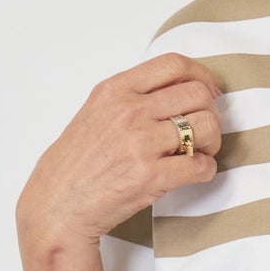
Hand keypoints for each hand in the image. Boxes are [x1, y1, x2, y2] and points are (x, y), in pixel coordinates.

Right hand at [16, 51, 223, 249]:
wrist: (57, 206)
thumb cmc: (74, 164)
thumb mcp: (95, 113)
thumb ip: (130, 98)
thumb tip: (174, 91)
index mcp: (115, 90)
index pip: (173, 64)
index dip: (201, 76)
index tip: (207, 91)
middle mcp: (129, 111)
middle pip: (198, 94)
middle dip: (209, 112)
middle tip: (202, 130)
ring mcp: (140, 143)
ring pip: (206, 126)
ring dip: (211, 141)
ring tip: (200, 152)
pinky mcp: (152, 176)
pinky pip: (201, 165)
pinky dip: (206, 169)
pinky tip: (194, 172)